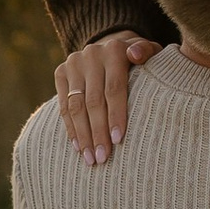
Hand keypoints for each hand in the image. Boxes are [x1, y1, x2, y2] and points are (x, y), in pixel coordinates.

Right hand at [55, 31, 155, 164]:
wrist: (111, 49)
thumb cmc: (138, 60)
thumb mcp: (149, 53)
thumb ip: (146, 52)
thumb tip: (136, 55)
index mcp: (114, 50)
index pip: (114, 88)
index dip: (115, 115)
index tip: (117, 140)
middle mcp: (91, 55)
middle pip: (93, 100)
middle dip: (98, 132)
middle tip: (103, 158)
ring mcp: (73, 63)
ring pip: (76, 106)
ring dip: (83, 135)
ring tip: (90, 158)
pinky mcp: (61, 72)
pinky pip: (63, 105)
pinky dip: (71, 128)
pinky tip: (78, 147)